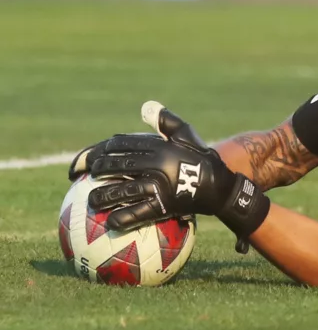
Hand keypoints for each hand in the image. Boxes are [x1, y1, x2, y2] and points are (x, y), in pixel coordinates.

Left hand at [77, 101, 269, 252]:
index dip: (101, 149)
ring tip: (90, 202)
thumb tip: (146, 106)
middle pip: (118, 164)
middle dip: (97, 169)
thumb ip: (167, 121)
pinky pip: (139, 213)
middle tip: (83, 176)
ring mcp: (161, 185)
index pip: (122, 143)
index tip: (90, 158)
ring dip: (103, 195)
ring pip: (124, 189)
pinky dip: (123, 218)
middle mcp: (158, 163)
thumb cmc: (202, 159)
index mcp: (159, 146)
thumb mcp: (187, 135)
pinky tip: (110, 223)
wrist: (221, 186)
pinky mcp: (166, 205)